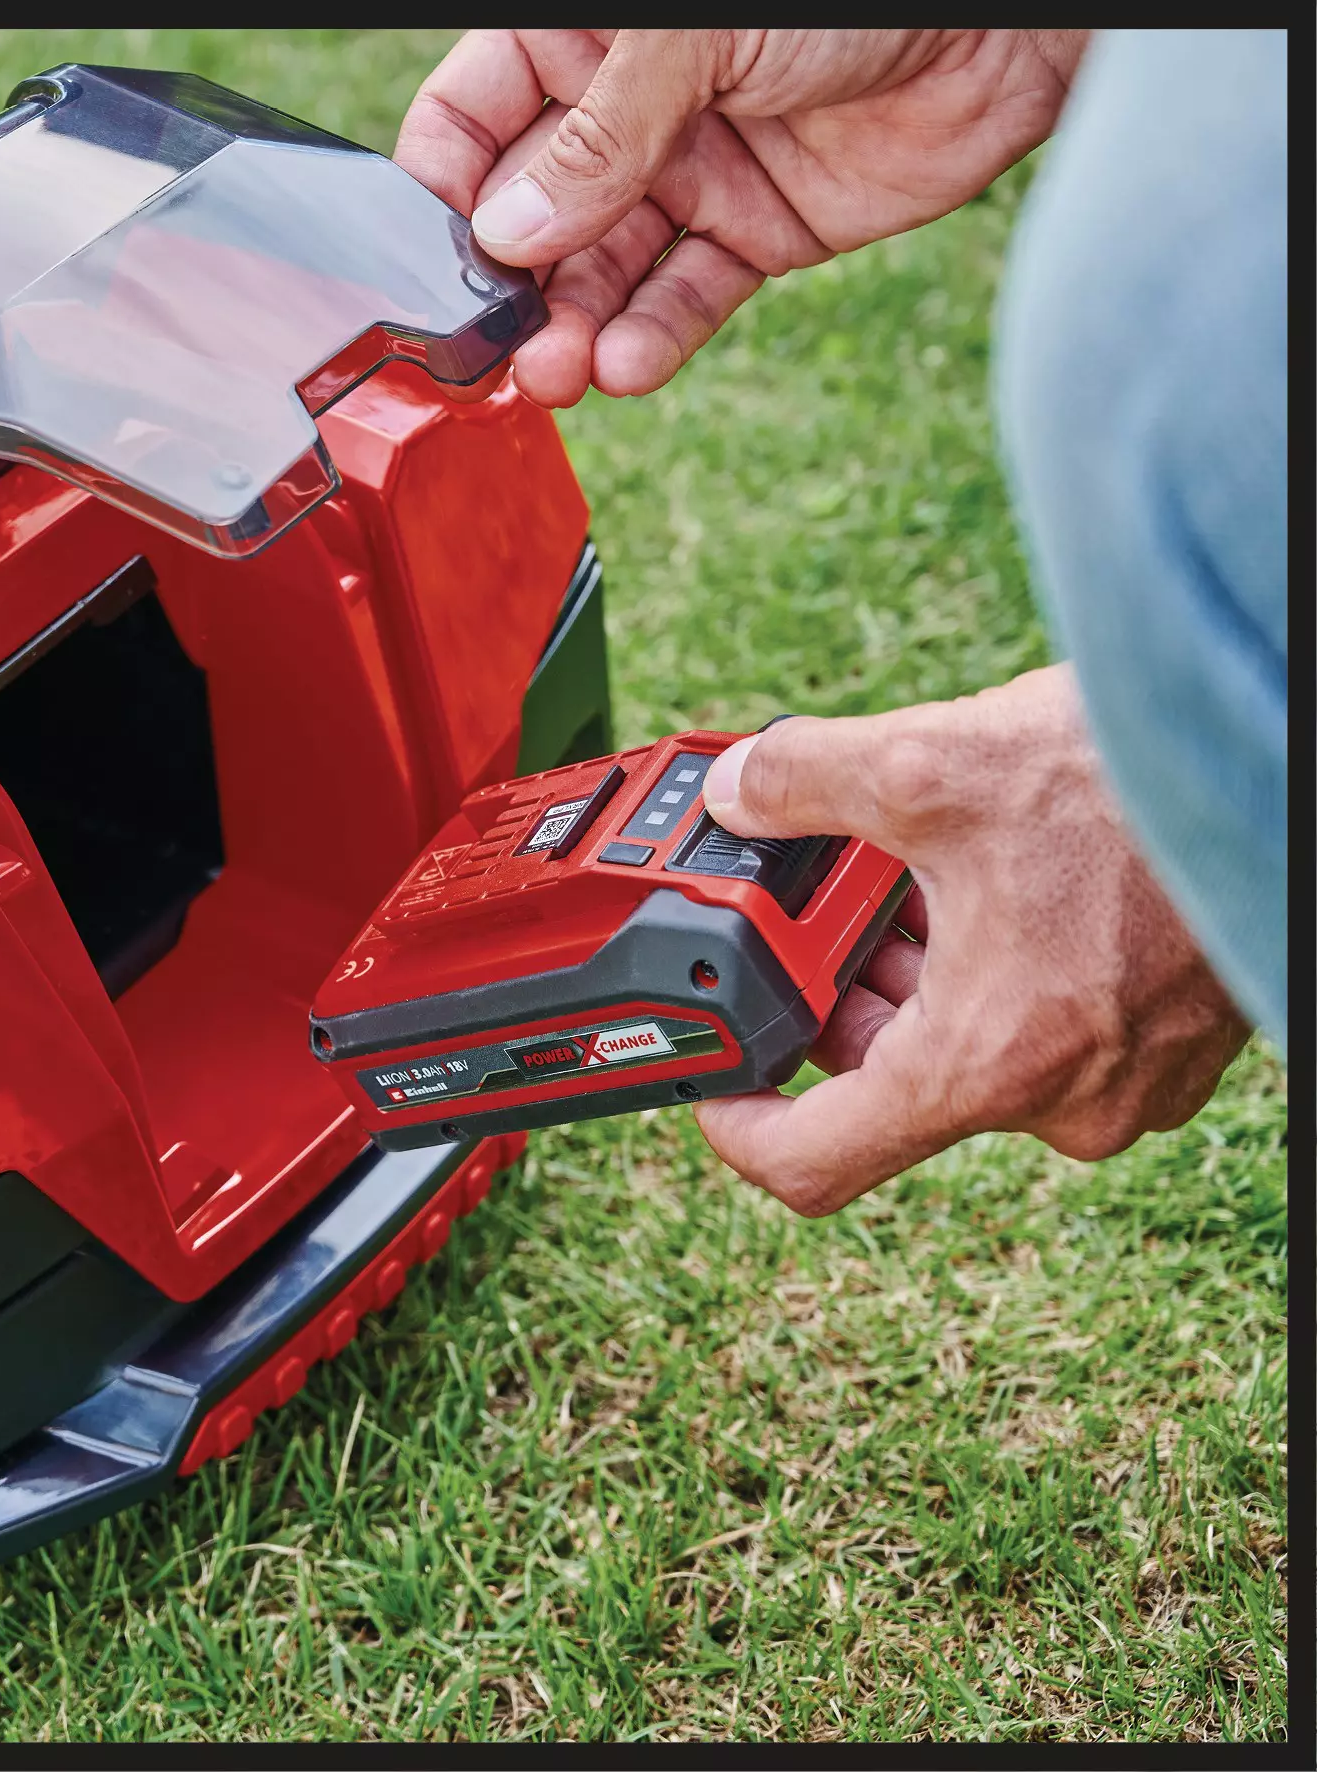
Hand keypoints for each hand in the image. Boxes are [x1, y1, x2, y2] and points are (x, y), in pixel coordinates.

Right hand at [396, 29, 1086, 405]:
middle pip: (532, 215)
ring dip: (574, 330)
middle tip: (506, 348)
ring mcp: (689, 174)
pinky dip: (652, 340)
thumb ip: (600, 139)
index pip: (474, 117)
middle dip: (513, 287)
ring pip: (602, 272)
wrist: (999, 23)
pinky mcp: (754, 234)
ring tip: (561, 374)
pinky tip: (624, 368)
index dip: (444, 187)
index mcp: (585, 38)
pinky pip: (683, 299)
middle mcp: (626, 110)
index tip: (430, 261)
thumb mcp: (692, 39)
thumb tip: (507, 232)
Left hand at [693, 665, 1250, 1214]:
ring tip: (908, 874)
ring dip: (916, 971)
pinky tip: (989, 881)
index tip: (711, 1086)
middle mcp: (1054, 1099)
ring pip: (965, 1046)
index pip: (815, 1163)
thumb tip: (737, 788)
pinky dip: (992, 969)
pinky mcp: (1159, 1046)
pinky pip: (1040, 1029)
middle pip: (885, 1080)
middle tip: (815, 913)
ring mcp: (1116, 1080)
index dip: (740, 1129)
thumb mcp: (931, 763)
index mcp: (981, 1064)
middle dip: (836, 993)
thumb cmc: (1139, 786)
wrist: (1278, 766)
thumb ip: (804, 781)